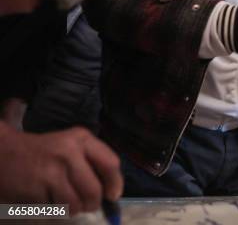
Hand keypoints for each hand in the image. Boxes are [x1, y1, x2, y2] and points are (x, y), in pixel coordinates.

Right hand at [0, 123, 122, 214]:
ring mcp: (50, 172)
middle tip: (87, 204)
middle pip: (94, 191)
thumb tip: (113, 193)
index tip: (112, 195)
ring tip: (62, 198)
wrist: (4, 152)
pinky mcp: (34, 190)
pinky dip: (53, 209)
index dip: (115, 184)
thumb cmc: (45, 151)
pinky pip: (54, 211)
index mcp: (81, 139)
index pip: (110, 164)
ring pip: (75, 205)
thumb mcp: (72, 145)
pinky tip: (45, 197)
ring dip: (71, 209)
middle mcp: (68, 153)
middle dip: (92, 204)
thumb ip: (93, 162)